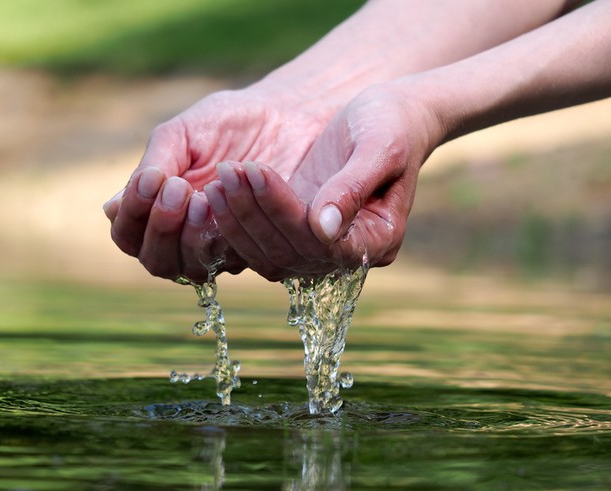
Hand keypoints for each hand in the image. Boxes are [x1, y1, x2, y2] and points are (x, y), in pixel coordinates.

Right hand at [103, 87, 334, 282]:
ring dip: (190, 237)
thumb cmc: (228, 123)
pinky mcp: (255, 250)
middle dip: (161, 229)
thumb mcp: (182, 135)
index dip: (132, 217)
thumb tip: (110, 209)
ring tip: (203, 198)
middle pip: (156, 261)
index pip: (128, 234)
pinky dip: (225, 235)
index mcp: (156, 209)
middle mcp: (184, 236)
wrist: (287, 117)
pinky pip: (231, 259)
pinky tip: (229, 205)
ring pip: (189, 269)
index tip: (151, 181)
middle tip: (178, 190)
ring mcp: (218, 247)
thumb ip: (153, 168)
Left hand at [205, 81, 443, 280]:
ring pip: (268, 254)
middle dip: (253, 211)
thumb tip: (323, 229)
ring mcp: (318, 249)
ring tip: (220, 177)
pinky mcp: (295, 234)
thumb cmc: (393, 124)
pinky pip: (258, 243)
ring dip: (238, 218)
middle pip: (289, 251)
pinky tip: (217, 188)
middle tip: (227, 170)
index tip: (258, 170)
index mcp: (378, 240)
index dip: (285, 210)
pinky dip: (235, 221)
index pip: (322, 241)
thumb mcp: (381, 147)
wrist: (391, 116)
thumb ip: (353, 188)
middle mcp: (347, 254)